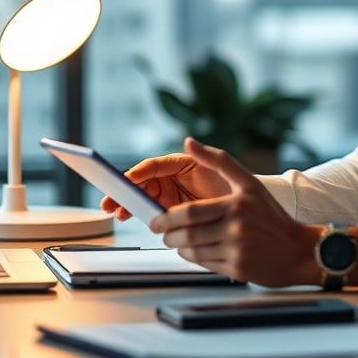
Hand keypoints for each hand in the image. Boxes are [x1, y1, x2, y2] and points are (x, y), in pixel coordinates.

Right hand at [100, 147, 229, 220]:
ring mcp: (170, 196)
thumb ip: (207, 155)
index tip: (128, 181)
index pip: (153, 166)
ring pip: (142, 198)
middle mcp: (171, 179)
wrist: (247, 213)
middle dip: (125, 191)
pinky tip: (128, 217)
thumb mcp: (223, 169)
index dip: (138, 173)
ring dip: (127, 203)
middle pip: (142, 183)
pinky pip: (150, 212)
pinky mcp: (172, 213)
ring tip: (116, 212)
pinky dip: (138, 214)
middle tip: (110, 200)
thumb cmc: (236, 186)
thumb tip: (188, 140)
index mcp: (179, 163)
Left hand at [148, 137, 322, 286]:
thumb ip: (219, 161)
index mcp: (236, 205)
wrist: (297, 250)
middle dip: (168, 235)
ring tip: (177, 240)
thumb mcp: (249, 184)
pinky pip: (204, 265)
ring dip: (179, 247)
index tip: (157, 219)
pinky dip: (193, 258)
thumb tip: (189, 142)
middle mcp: (236, 229)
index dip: (168, 218)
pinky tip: (196, 250)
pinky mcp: (238, 270)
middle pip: (187, 235)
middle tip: (163, 231)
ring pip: (193, 252)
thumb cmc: (272, 215)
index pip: (191, 212)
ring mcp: (237, 251)